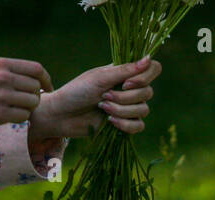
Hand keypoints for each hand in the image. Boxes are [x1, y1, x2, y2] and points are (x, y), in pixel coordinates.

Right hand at [0, 58, 52, 131]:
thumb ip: (10, 71)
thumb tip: (37, 79)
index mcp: (1, 64)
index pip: (36, 69)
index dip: (46, 80)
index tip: (47, 88)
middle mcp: (3, 77)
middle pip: (36, 87)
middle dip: (35, 95)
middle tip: (26, 101)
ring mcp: (2, 96)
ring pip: (33, 102)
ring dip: (28, 107)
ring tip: (15, 108)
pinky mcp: (0, 114)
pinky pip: (25, 116)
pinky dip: (21, 118)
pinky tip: (10, 116)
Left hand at [29, 57, 160, 140]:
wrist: (63, 115)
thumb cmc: (77, 91)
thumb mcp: (100, 78)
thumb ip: (125, 70)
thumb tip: (148, 58)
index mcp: (125, 73)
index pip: (152, 69)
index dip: (145, 77)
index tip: (127, 83)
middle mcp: (130, 88)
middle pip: (148, 93)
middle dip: (126, 97)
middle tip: (104, 96)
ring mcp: (128, 106)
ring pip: (143, 110)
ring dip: (122, 110)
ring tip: (103, 108)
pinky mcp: (125, 124)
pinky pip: (139, 126)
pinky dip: (125, 125)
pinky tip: (110, 122)